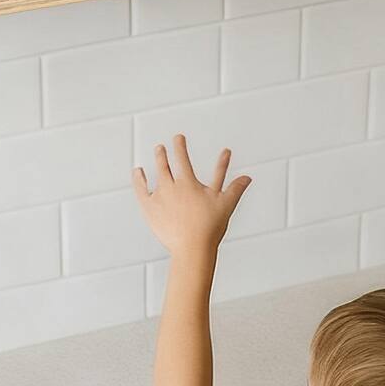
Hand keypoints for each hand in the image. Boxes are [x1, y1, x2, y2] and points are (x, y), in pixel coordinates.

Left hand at [133, 134, 251, 260]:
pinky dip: (138, 180)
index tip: (178, 138)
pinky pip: (141, 190)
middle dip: (163, 154)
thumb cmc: (209, 227)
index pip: (182, 159)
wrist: (192, 247)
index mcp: (188, 183)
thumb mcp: (225, 205)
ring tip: (156, 154)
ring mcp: (159, 197)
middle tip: (161, 147)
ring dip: (157, 162)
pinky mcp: (150, 209)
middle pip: (165, 165)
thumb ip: (235, 188)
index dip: (180, 146)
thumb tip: (247, 178)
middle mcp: (171, 186)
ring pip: (156, 175)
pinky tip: (137, 172)